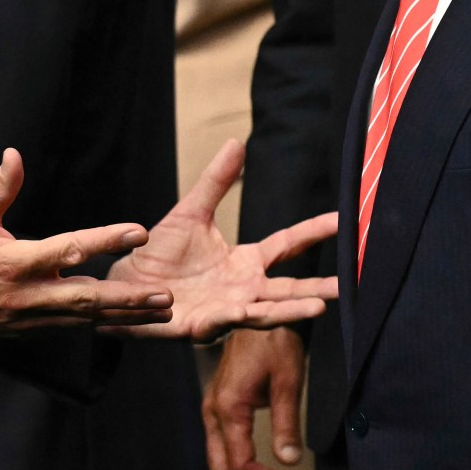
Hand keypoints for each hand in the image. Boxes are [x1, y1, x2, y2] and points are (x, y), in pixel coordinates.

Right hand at [0, 149, 169, 334]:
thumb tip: (15, 155)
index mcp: (13, 263)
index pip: (68, 249)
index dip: (105, 240)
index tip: (139, 232)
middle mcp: (25, 295)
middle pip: (85, 297)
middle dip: (128, 297)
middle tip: (165, 295)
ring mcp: (27, 317)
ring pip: (84, 318)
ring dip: (124, 315)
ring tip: (162, 311)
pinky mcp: (27, 330)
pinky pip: (70, 327)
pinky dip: (100, 324)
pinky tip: (130, 320)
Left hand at [103, 140, 340, 341]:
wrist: (124, 285)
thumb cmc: (158, 254)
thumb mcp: (190, 213)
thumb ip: (215, 182)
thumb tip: (237, 143)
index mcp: (245, 262)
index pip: (288, 245)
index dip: (315, 232)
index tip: (344, 221)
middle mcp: (243, 289)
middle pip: (288, 289)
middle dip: (317, 290)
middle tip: (347, 287)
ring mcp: (225, 310)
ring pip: (264, 312)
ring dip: (290, 311)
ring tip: (318, 309)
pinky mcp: (199, 326)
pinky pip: (218, 322)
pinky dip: (230, 317)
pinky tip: (241, 309)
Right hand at [205, 325, 306, 469]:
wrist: (256, 314)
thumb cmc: (274, 341)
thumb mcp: (287, 380)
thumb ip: (286, 422)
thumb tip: (289, 462)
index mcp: (228, 409)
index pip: (240, 463)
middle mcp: (213, 415)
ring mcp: (212, 413)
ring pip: (218, 466)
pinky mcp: (219, 410)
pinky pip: (222, 452)